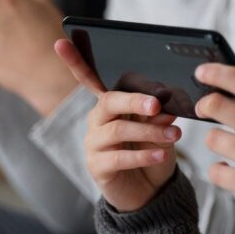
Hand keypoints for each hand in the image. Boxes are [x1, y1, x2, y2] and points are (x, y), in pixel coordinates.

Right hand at [55, 39, 179, 211]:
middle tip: (156, 104)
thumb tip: (163, 104)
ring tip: (173, 135)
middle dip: (134, 100)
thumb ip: (157, 115)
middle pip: (109, 102)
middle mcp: (96, 119)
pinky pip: (118, 157)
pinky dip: (143, 155)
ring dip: (148, 131)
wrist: (151, 191)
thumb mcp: (160, 129)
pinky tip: (160, 155)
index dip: (75, 60)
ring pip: (117, 130)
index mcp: (110, 103)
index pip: (89, 77)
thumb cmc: (153, 152)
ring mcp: (93, 143)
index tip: (61, 42)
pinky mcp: (97, 166)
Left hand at [194, 64, 234, 231]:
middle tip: (203, 109)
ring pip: (214, 139)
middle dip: (204, 106)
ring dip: (218, 141)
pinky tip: (230, 169)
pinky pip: (216, 172)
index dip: (216, 73)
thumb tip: (226, 92)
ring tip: (234, 147)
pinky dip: (219, 170)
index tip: (201, 72)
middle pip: (216, 106)